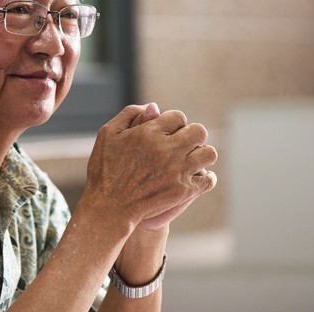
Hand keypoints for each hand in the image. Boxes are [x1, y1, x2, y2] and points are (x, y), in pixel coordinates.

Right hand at [83, 103, 217, 230]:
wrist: (109, 206)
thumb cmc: (105, 168)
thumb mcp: (108, 133)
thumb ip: (130, 114)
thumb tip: (154, 107)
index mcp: (149, 133)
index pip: (178, 117)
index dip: (173, 123)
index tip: (166, 132)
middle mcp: (167, 150)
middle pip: (199, 131)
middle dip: (191, 134)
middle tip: (181, 144)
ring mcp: (177, 171)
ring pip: (208, 153)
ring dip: (201, 153)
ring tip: (190, 159)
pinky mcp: (183, 191)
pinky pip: (208, 179)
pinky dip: (205, 177)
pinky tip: (195, 176)